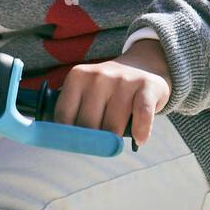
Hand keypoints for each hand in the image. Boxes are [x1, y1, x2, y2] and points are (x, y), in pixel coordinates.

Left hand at [53, 42, 171, 146]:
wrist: (141, 65)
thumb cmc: (108, 90)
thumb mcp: (85, 92)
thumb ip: (72, 114)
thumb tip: (62, 143)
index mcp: (77, 76)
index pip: (63, 118)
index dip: (68, 137)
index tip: (76, 143)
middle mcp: (98, 76)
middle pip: (88, 127)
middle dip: (94, 140)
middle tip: (101, 138)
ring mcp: (123, 80)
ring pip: (113, 128)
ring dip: (116, 139)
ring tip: (118, 133)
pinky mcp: (147, 86)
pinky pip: (142, 117)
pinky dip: (140, 132)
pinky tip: (139, 138)